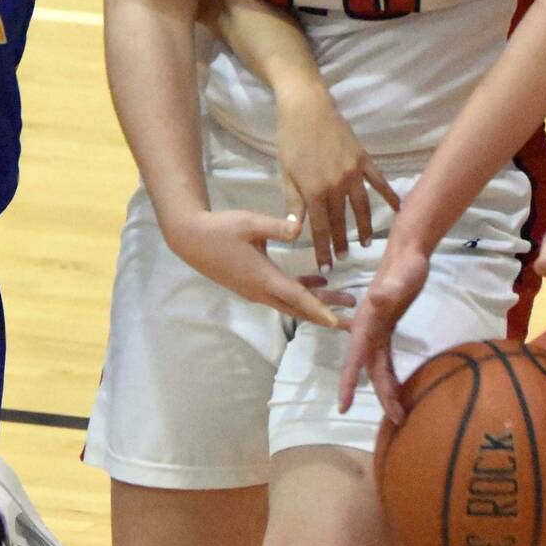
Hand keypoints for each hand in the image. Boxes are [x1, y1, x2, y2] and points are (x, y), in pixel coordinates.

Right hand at [160, 206, 352, 327]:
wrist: (191, 239)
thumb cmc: (220, 230)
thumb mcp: (250, 223)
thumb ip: (277, 226)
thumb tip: (300, 227)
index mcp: (264, 278)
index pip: (297, 298)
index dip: (320, 310)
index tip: (339, 322)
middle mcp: (262, 291)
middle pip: (300, 308)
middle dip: (327, 314)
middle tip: (353, 321)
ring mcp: (256, 291)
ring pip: (292, 303)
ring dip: (317, 303)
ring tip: (344, 300)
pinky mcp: (253, 285)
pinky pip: (283, 294)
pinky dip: (301, 292)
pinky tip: (317, 282)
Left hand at [275, 82, 401, 268]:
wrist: (307, 107)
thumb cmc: (291, 139)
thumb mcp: (286, 173)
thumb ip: (293, 203)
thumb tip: (296, 232)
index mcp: (314, 190)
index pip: (320, 228)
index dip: (322, 249)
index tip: (326, 266)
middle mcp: (336, 185)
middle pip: (341, 221)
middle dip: (341, 242)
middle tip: (344, 258)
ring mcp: (353, 172)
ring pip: (362, 207)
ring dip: (365, 227)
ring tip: (367, 243)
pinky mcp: (364, 159)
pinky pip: (379, 182)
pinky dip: (389, 196)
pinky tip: (397, 209)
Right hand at [336, 241, 429, 418]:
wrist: (408, 251)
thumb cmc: (406, 264)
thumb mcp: (402, 277)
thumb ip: (390, 290)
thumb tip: (377, 299)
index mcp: (366, 323)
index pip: (355, 358)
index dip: (348, 382)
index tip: (343, 407)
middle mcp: (368, 330)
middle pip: (370, 369)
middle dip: (380, 395)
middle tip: (396, 419)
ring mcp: (377, 330)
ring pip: (378, 367)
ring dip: (386, 389)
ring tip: (399, 413)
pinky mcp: (387, 329)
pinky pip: (386, 359)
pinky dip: (391, 375)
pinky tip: (398, 388)